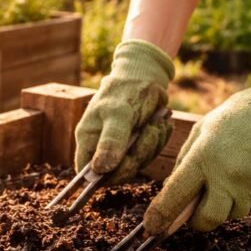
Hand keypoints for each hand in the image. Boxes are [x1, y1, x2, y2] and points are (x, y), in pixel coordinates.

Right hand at [75, 40, 174, 183]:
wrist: (145, 75)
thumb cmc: (126, 90)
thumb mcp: (118, 113)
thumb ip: (111, 141)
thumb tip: (101, 170)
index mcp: (88, 140)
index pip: (89, 173)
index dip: (106, 176)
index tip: (128, 163)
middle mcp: (101, 147)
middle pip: (116, 172)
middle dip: (138, 155)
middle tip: (151, 132)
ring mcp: (119, 147)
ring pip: (136, 164)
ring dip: (152, 145)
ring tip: (157, 122)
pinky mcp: (136, 145)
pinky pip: (148, 155)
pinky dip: (158, 141)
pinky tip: (162, 124)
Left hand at [143, 58, 250, 233]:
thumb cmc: (238, 116)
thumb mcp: (203, 130)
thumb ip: (185, 163)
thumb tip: (171, 194)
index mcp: (204, 157)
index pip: (175, 196)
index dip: (160, 216)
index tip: (152, 229)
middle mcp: (228, 174)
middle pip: (207, 220)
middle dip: (199, 220)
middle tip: (199, 209)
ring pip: (233, 213)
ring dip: (227, 202)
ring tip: (235, 172)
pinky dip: (249, 192)